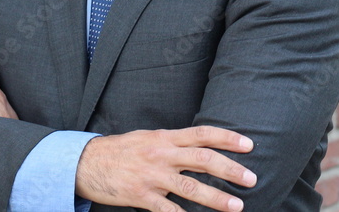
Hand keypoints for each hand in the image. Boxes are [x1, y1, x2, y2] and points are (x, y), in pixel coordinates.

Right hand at [75, 126, 256, 211]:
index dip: (227, 138)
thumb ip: (174, 142)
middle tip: (251, 179)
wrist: (87, 163)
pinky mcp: (141, 196)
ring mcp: (152, 176)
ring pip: (191, 188)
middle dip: (230, 170)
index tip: (248, 145)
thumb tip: (200, 145)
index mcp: (166, 137)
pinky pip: (168, 210)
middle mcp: (162, 155)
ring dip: (216, 198)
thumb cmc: (121, 150)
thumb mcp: (149, 138)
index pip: (203, 134)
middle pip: (203, 160)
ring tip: (236, 206)